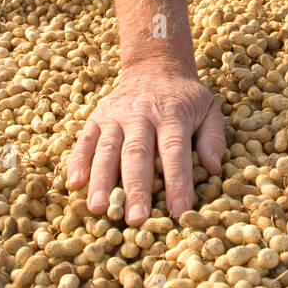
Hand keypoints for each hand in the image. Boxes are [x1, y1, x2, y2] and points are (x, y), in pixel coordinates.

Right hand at [66, 59, 225, 224]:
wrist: (155, 67)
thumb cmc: (185, 98)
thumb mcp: (209, 110)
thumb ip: (213, 138)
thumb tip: (213, 168)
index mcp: (172, 114)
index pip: (174, 151)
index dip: (177, 181)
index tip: (179, 211)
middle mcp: (141, 114)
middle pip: (137, 153)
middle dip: (136, 188)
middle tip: (135, 220)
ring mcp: (116, 116)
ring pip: (107, 149)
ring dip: (102, 180)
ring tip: (99, 208)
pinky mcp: (97, 117)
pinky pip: (85, 140)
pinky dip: (78, 161)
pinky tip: (74, 184)